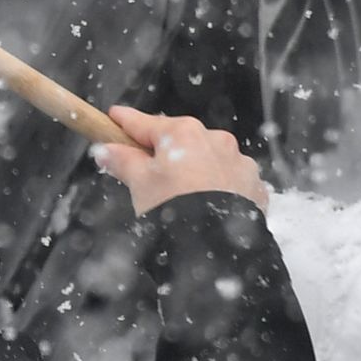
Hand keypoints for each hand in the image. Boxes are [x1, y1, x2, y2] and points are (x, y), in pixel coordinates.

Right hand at [95, 105, 266, 213]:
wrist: (215, 242)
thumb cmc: (174, 205)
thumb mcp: (138, 183)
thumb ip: (122, 161)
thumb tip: (106, 151)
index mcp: (183, 132)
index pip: (146, 123)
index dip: (126, 122)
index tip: (114, 117)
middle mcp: (215, 139)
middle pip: (180, 140)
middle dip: (164, 151)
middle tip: (146, 168)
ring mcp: (239, 162)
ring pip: (208, 158)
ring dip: (194, 168)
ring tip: (181, 192)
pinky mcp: (253, 185)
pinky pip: (229, 178)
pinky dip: (217, 185)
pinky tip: (207, 201)